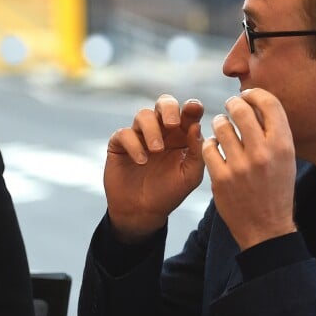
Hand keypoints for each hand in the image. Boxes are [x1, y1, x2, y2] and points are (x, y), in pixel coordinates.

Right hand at [104, 95, 204, 241]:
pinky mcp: (119, 144)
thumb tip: (195, 126)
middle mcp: (160, 131)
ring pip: (143, 115)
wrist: (142, 212)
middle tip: (172, 124)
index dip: (192, 107)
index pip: (187, 113)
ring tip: (157, 150)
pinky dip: (134, 144)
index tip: (194, 110)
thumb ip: (196, 152)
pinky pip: (124, 133)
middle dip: (169, 108)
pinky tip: (141, 161)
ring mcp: (139, 136)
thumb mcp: (190, 176)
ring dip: (151, 129)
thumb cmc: (168, 193)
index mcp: (181, 136)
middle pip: (163, 103)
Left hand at [202, 88, 296, 249]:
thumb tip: (256, 105)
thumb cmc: (275, 189)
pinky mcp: (220, 177)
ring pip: (221, 127)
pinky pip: (208, 147)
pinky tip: (213, 147)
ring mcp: (240, 166)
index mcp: (283, 146)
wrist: (265, 227)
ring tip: (222, 128)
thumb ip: (273, 133)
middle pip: (241, 111)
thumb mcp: (285, 160)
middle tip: (229, 106)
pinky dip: (209, 144)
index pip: (269, 104)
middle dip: (233, 104)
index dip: (255, 95)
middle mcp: (263, 153)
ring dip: (219, 124)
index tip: (247, 96)